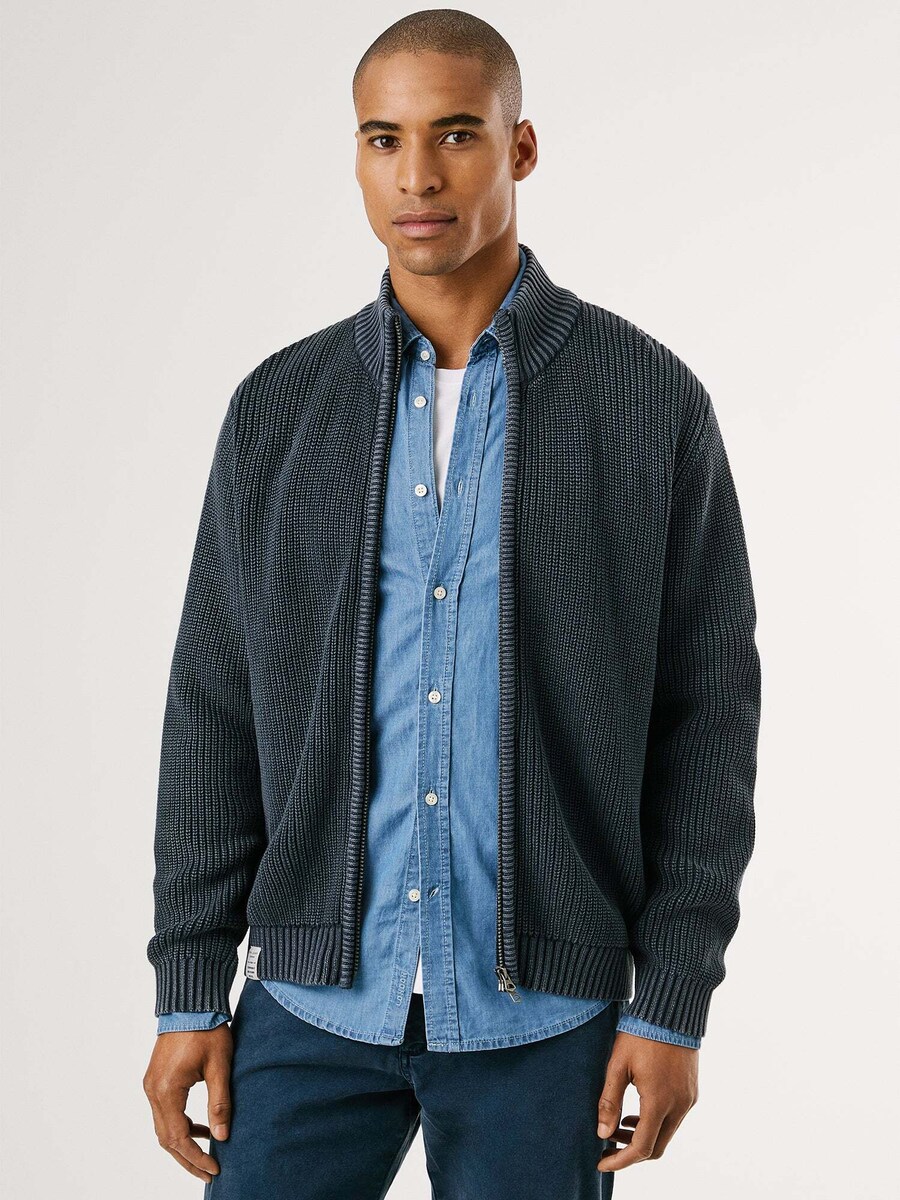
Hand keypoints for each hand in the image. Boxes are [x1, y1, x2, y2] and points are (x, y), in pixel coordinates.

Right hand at [142, 1024, 233, 1182]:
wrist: (190, 1003)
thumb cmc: (207, 1030)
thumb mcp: (219, 1066)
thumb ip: (220, 1103)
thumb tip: (223, 1136)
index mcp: (167, 1090)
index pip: (179, 1138)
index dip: (196, 1157)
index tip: (215, 1169)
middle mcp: (153, 1091)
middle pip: (167, 1139)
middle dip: (188, 1159)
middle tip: (209, 1173)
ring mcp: (151, 1085)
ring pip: (163, 1128)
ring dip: (183, 1144)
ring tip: (207, 1155)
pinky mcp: (155, 1079)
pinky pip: (164, 1112)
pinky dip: (180, 1125)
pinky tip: (200, 1127)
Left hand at [596, 1031, 698, 1173]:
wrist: (671, 1010)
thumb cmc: (641, 1033)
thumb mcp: (618, 1064)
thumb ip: (609, 1101)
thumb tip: (602, 1134)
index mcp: (659, 1101)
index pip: (641, 1148)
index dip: (620, 1160)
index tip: (601, 1162)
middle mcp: (679, 1105)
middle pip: (656, 1147)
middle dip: (630, 1151)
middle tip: (606, 1145)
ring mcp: (688, 1099)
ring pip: (666, 1134)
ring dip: (642, 1136)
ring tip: (616, 1125)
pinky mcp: (691, 1091)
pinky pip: (674, 1119)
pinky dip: (655, 1123)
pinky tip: (635, 1112)